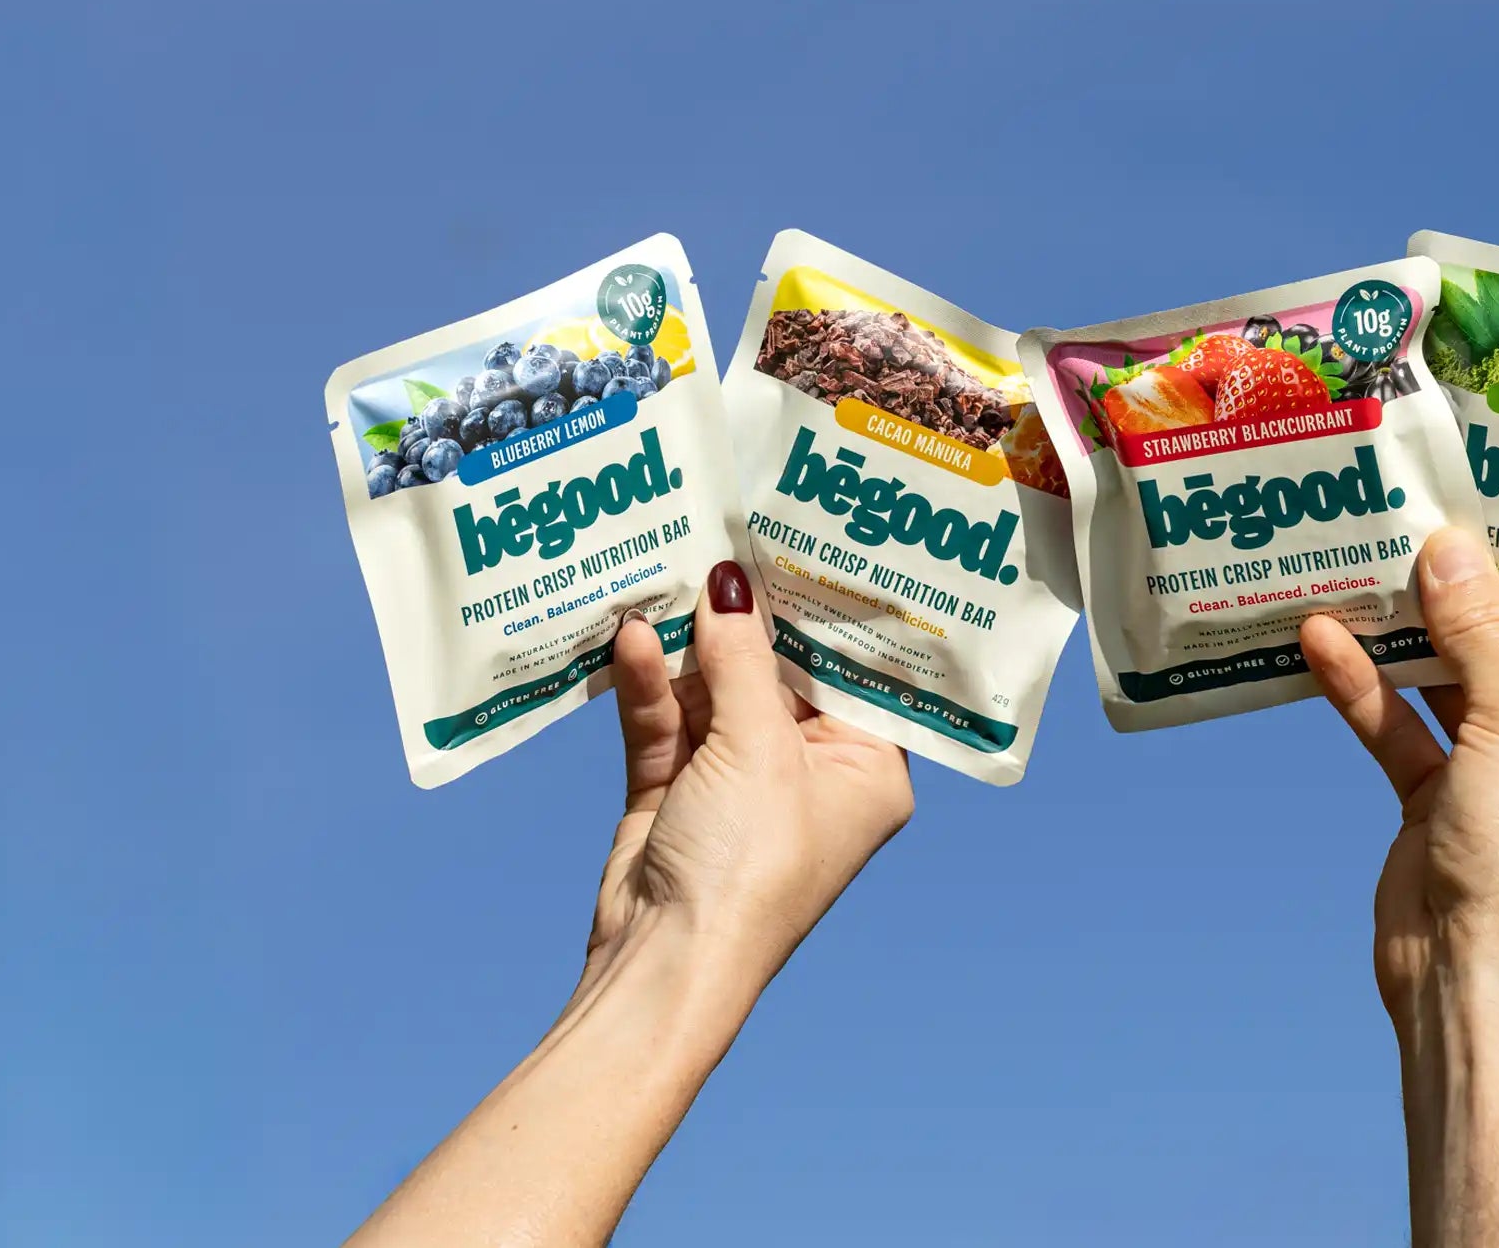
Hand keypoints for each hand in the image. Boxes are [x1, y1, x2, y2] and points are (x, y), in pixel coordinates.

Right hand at [591, 558, 914, 992]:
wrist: (664, 961)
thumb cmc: (747, 867)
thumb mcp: (758, 749)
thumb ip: (741, 659)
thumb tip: (729, 583)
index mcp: (864, 770)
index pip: (852, 671)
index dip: (825, 609)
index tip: (801, 539)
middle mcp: (805, 774)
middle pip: (775, 674)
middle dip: (742, 617)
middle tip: (719, 537)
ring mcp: (736, 784)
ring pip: (712, 691)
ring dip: (687, 647)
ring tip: (662, 574)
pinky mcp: (673, 792)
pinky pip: (665, 721)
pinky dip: (650, 683)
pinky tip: (635, 637)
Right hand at [1302, 526, 1498, 1247]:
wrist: (1473, 980)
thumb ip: (1482, 634)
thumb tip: (1450, 551)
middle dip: (1481, 595)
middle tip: (1445, 513)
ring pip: (1458, 689)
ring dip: (1412, 637)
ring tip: (1370, 558)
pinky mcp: (1442, 808)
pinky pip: (1405, 734)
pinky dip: (1369, 691)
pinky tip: (1324, 638)